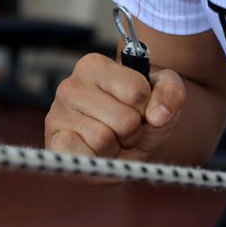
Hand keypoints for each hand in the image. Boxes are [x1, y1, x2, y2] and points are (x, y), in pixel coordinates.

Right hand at [45, 52, 186, 178]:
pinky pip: (82, 156)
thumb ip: (172, 93)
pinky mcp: (54, 144)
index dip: (147, 108)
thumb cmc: (143, 114)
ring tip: (110, 140)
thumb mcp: (165, 96)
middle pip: (124, 119)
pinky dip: (97, 161)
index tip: (138, 108)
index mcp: (95, 65)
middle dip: (132, 131)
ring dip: (116, 148)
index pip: (137, 92)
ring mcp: (57, 114)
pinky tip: (95, 153)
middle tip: (124, 129)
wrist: (126, 143)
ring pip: (104, 139)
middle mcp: (70, 85)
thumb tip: (157, 116)